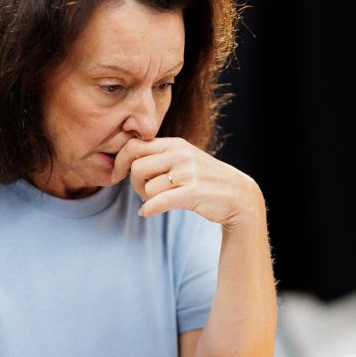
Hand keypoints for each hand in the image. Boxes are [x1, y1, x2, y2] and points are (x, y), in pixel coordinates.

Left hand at [111, 137, 263, 228]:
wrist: (237, 195)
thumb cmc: (204, 180)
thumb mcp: (183, 160)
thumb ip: (159, 157)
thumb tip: (125, 160)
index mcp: (175, 144)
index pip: (134, 145)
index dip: (120, 161)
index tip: (118, 174)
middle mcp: (180, 154)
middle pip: (136, 167)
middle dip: (134, 184)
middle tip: (143, 192)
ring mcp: (188, 172)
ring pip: (147, 188)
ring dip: (147, 199)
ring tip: (159, 200)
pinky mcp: (193, 191)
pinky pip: (158, 202)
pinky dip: (149, 209)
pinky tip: (147, 212)